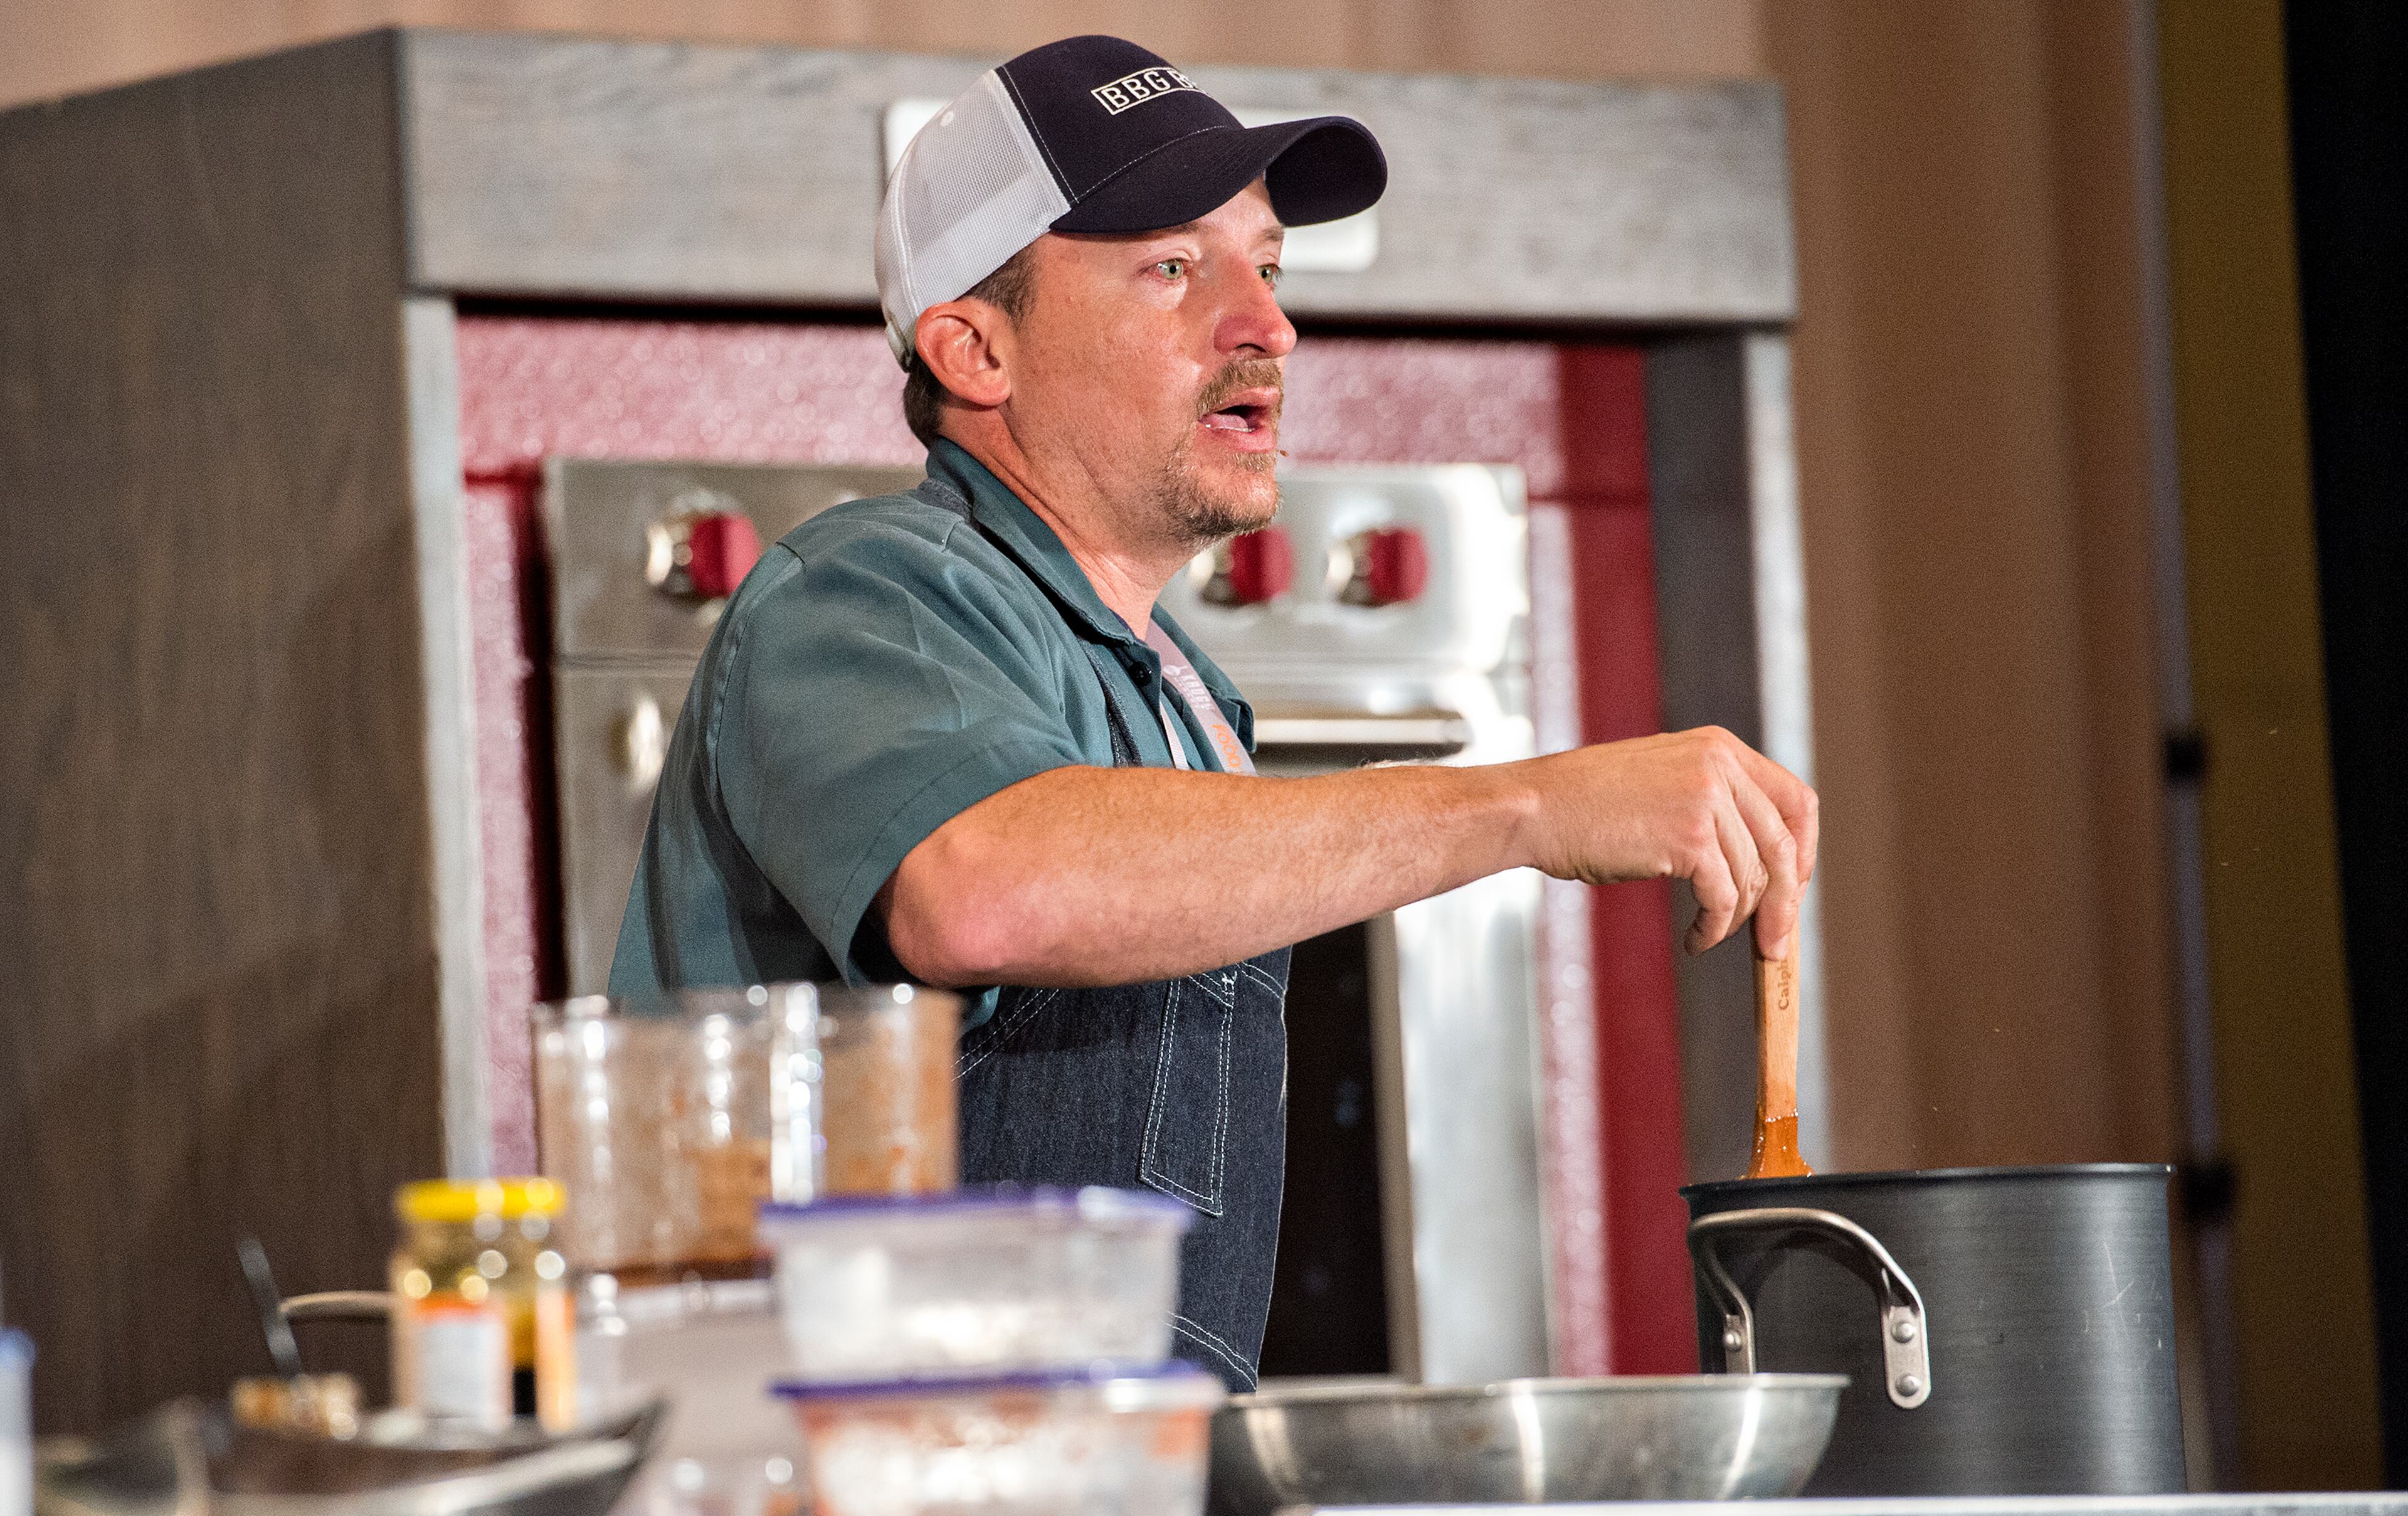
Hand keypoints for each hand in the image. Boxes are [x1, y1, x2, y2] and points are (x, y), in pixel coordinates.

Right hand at [1518, 727, 1818, 957]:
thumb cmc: (1585, 806)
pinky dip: (1714, 929)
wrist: (1535, 808)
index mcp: (1720, 748)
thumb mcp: (1662, 784)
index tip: (1791, 890)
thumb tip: (1762, 865)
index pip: (1796, 800)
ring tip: (1709, 936)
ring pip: (1755, 878)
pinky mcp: (1689, 836)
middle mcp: (1720, 765)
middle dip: (1785, 903)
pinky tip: (1695, 940)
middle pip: (1784, 845)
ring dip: (1737, 921)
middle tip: (1775, 944)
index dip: (1805, 852)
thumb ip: (1713, 803)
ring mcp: (1706, 798)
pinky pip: (1724, 898)